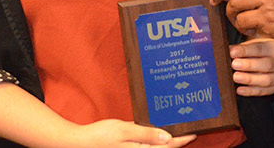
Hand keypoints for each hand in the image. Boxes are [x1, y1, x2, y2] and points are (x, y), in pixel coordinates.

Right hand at [76, 119, 195, 146]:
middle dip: (177, 139)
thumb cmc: (100, 136)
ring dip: (166, 139)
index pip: (167, 147)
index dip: (182, 139)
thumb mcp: (124, 131)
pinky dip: (154, 138)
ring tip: (177, 126)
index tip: (194, 132)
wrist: (79, 144)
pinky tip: (157, 128)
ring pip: (155, 147)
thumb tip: (168, 138)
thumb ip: (146, 134)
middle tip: (189, 127)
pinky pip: (146, 144)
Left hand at [229, 37, 273, 95]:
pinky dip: (251, 91)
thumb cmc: (263, 50)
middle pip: (267, 64)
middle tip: (234, 64)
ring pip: (267, 80)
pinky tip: (240, 90)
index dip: (246, 50)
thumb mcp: (255, 42)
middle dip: (249, 65)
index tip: (232, 52)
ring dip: (250, 79)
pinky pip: (264, 91)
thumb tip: (228, 49)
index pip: (261, 48)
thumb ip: (243, 46)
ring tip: (236, 77)